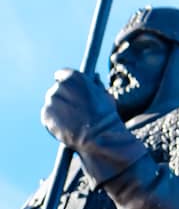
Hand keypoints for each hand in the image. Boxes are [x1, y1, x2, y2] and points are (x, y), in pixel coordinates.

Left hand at [41, 69, 150, 185]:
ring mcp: (52, 100)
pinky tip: (64, 126)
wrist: (96, 134)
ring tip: (69, 120)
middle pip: (56, 89)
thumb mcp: (104, 93)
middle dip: (62, 97)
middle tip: (72, 109)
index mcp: (74, 76)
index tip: (67, 89)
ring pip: (51, 103)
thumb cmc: (104, 114)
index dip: (65, 82)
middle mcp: (60, 85)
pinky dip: (53, 120)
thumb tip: (94, 77)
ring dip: (57, 109)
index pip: (62, 74)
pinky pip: (47, 116)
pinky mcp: (46, 115)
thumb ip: (95, 84)